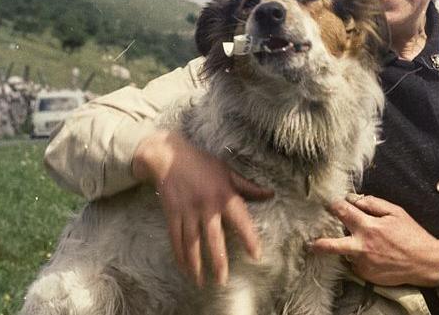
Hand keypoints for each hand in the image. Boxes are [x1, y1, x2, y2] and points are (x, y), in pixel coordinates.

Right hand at [132, 129, 272, 286]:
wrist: (168, 156)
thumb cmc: (202, 163)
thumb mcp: (227, 171)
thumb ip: (248, 187)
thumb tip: (270, 194)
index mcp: (224, 195)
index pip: (240, 220)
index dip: (249, 238)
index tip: (256, 255)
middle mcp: (206, 205)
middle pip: (213, 238)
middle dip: (218, 261)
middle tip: (223, 280)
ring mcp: (187, 211)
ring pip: (192, 243)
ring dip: (196, 263)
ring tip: (202, 281)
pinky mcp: (172, 213)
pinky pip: (175, 238)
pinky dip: (179, 255)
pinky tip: (185, 268)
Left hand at [309, 195, 438, 286]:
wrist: (425, 262)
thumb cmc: (412, 235)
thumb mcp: (396, 212)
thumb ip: (374, 204)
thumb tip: (356, 199)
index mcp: (369, 227)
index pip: (343, 213)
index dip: (334, 206)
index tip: (329, 204)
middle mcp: (362, 247)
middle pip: (332, 245)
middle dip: (319, 243)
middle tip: (311, 243)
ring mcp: (363, 264)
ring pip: (347, 254)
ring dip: (350, 247)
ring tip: (365, 244)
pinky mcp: (367, 276)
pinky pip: (357, 264)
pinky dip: (361, 258)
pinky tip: (375, 255)